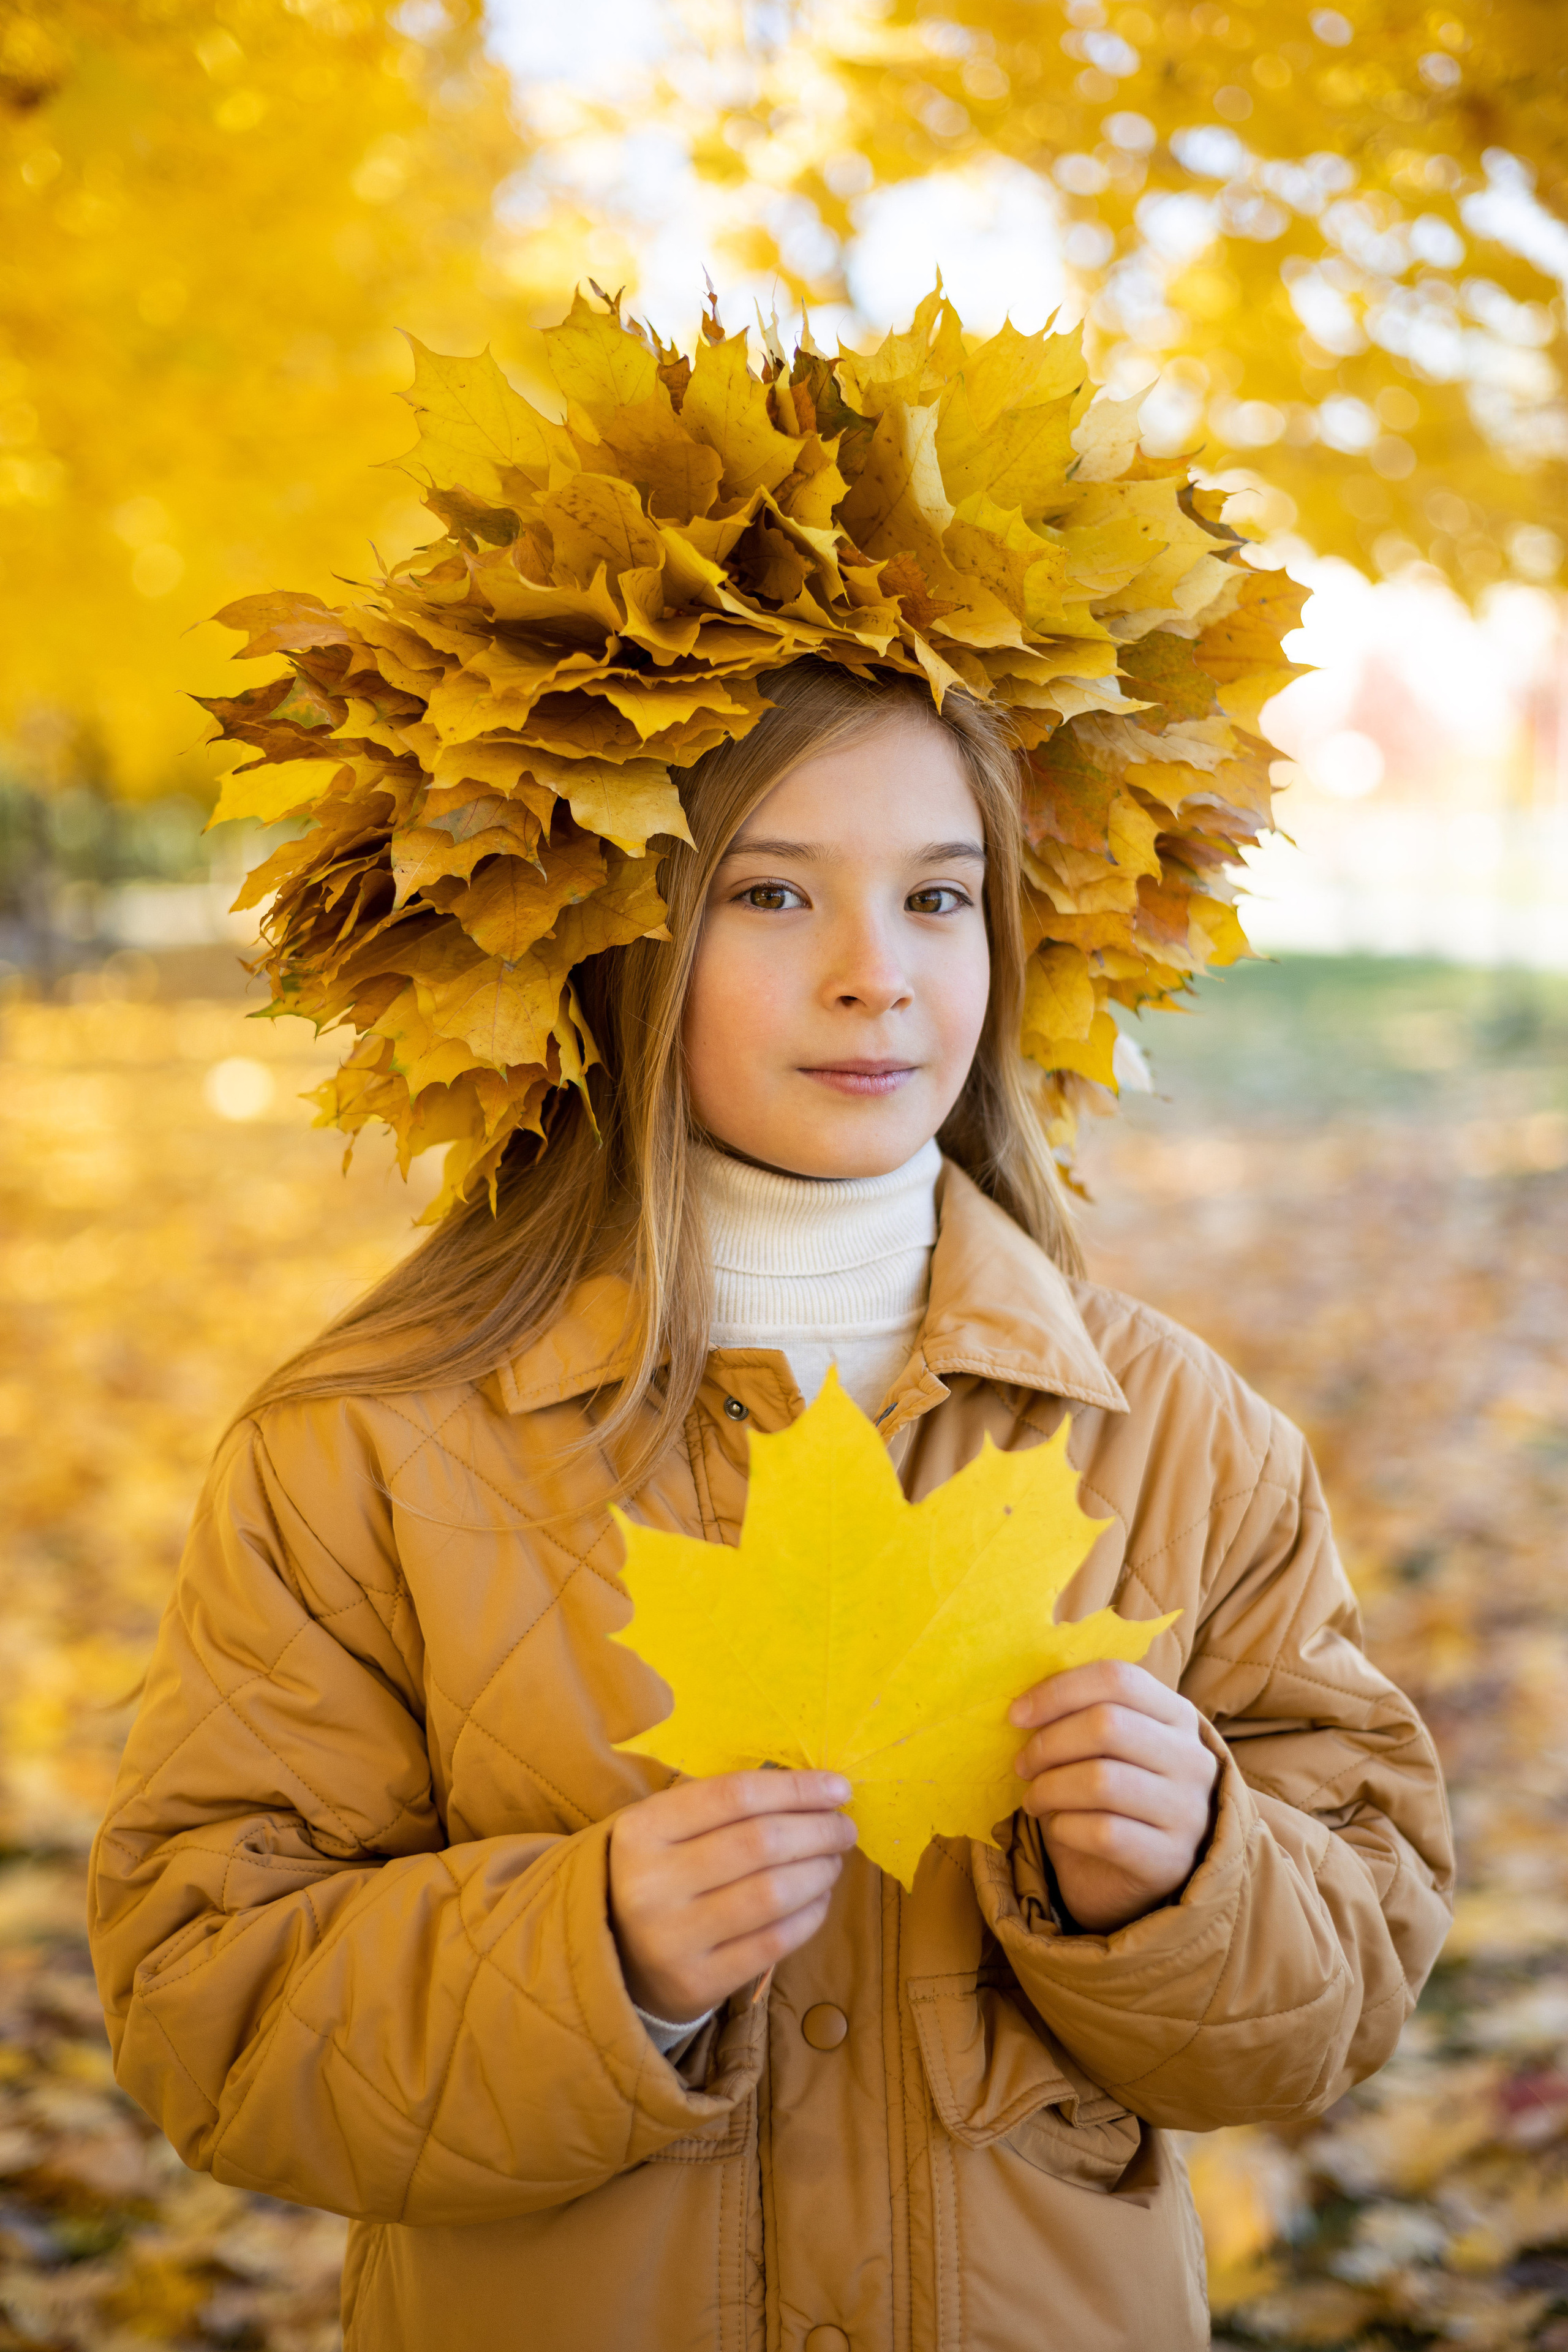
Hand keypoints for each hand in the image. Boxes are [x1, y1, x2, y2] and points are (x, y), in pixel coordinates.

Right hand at [608, 1770, 856, 2023]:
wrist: (621, 1960)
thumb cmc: (665, 1875)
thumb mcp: (672, 1830)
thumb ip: (732, 1808)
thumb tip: (821, 1793)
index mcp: (642, 1830)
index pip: (734, 1795)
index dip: (795, 1788)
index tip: (838, 1788)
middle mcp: (650, 1883)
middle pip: (759, 1843)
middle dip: (818, 1830)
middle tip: (844, 1827)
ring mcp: (671, 1938)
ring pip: (772, 1893)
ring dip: (819, 1872)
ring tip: (833, 1861)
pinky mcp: (697, 1982)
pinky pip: (774, 1942)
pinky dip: (810, 1916)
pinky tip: (819, 1899)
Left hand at [1009, 1660, 1217, 1933]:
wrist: (1140, 1876)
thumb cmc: (1113, 1797)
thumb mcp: (1105, 1747)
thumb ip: (1081, 1714)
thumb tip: (1023, 1697)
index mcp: (1177, 1715)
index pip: (1117, 1678)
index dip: (1058, 1691)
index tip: (1017, 1715)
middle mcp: (1192, 1759)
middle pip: (1106, 1725)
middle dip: (1048, 1744)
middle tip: (1022, 1765)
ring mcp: (1187, 1811)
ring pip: (1101, 1781)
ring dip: (1050, 1788)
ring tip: (1035, 1799)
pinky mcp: (1170, 1859)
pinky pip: (1103, 1832)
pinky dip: (1065, 1827)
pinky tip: (1058, 1828)